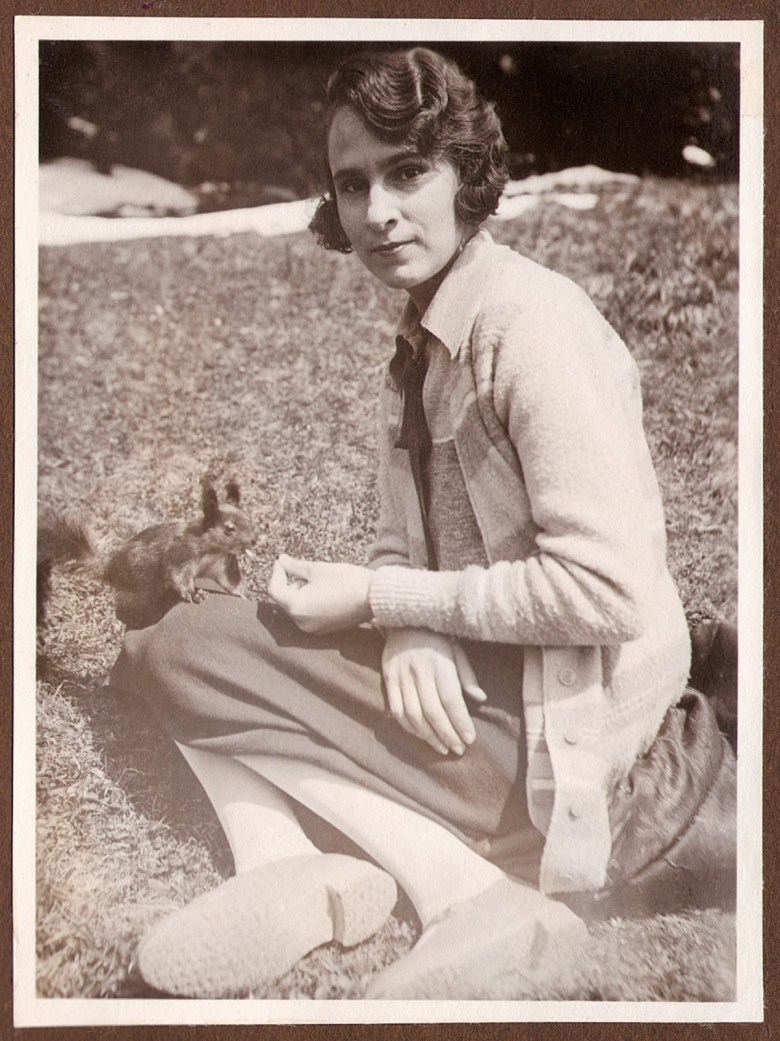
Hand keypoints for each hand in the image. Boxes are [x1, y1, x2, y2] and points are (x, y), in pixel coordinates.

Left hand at [268, 555, 373, 633]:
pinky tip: (321, 589)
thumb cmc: (346, 580)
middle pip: (284, 600)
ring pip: (296, 608)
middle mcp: (302, 623)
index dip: (276, 572)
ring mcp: (313, 629)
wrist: (374, 597)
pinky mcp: (324, 629)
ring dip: (298, 592)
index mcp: (297, 608)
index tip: (282, 561)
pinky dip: (308, 601)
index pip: (274, 590)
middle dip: (288, 582)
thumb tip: (281, 560)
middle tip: (298, 567)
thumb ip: (294, 566)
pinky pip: (307, 614)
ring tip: (313, 578)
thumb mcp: (317, 569)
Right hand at [382, 627, 486, 755]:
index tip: (470, 739)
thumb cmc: (437, 637)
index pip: (451, 700)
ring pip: (413, 715)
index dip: (460, 722)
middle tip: (458, 749)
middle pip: (433, 712)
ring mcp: (401, 675)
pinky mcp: (388, 678)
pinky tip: (421, 735)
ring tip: (442, 747)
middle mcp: (419, 671)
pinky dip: (409, 727)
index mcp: (440, 663)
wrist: (403, 618)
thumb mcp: (457, 650)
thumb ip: (467, 675)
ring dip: (428, 736)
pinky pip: (397, 710)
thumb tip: (480, 698)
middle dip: (447, 735)